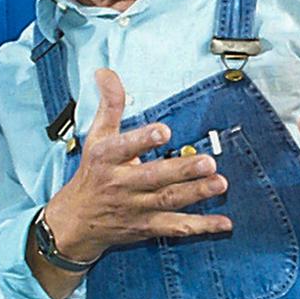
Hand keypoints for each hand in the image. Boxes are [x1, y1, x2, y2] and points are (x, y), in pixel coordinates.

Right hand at [42, 69, 231, 261]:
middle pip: (153, 177)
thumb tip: (106, 72)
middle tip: (207, 162)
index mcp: (107, 158)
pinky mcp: (147, 226)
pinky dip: (201, 226)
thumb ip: (110, 104)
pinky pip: (176, 227)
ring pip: (168, 200)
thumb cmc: (92, 173)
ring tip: (220, 183)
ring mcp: (135, 207)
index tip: (164, 131)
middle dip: (181, 171)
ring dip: (196, 193)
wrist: (75, 223)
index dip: (142, 140)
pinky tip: (224, 222)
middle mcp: (121, 184)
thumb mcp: (96, 137)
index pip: (123, 147)